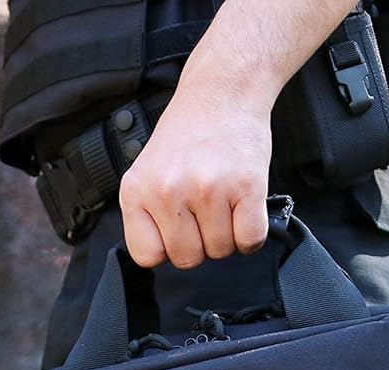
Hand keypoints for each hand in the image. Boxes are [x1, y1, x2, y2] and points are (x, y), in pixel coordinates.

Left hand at [117, 92, 272, 269]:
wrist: (222, 92)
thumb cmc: (186, 136)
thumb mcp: (147, 172)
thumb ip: (148, 214)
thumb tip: (164, 257)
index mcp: (137, 190)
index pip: (147, 256)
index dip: (166, 248)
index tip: (176, 228)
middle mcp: (168, 191)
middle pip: (187, 259)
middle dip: (200, 243)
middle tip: (204, 212)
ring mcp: (208, 189)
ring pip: (221, 251)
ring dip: (227, 234)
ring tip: (223, 200)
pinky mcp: (247, 186)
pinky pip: (250, 240)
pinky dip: (251, 232)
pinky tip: (244, 207)